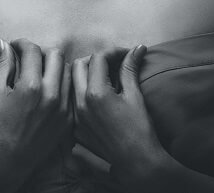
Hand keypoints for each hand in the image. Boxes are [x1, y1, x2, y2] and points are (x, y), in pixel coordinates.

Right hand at [0, 38, 72, 190]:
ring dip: (55, 65)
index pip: (33, 50)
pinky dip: (62, 83)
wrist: (8, 159)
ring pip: (68, 70)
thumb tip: (4, 43)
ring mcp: (63, 107)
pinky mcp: (69, 118)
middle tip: (30, 57)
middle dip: (41, 51)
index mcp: (31, 85)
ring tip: (41, 71)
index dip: (22, 43)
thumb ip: (3, 64)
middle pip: (56, 54)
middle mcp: (51, 94)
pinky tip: (50, 87)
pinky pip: (71, 90)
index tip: (16, 46)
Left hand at [72, 45, 167, 190]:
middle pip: (79, 65)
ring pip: (72, 83)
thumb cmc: (140, 131)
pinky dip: (82, 92)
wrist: (137, 166)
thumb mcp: (135, 96)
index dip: (114, 52)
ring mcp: (76, 117)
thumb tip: (138, 48)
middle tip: (113, 64)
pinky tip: (98, 97)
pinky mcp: (75, 129)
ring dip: (86, 75)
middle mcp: (81, 103)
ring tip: (104, 78)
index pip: (98, 58)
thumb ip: (130, 69)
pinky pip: (72, 102)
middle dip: (96, 60)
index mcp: (96, 93)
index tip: (126, 54)